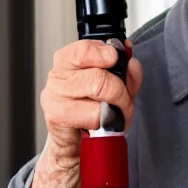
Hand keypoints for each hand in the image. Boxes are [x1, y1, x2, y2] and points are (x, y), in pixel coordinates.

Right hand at [40, 38, 142, 168]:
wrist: (73, 139)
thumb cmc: (92, 106)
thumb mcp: (115, 84)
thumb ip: (127, 71)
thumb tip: (132, 64)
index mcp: (70, 59)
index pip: (85, 48)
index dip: (106, 53)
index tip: (115, 59)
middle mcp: (58, 75)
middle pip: (99, 76)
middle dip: (121, 91)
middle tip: (124, 102)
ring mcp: (54, 96)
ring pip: (98, 93)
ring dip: (116, 107)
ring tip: (115, 114)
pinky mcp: (56, 117)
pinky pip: (92, 115)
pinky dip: (104, 121)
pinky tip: (99, 123)